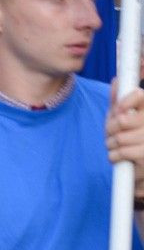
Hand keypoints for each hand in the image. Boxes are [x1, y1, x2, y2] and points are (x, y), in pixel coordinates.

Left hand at [107, 84, 143, 201]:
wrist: (140, 168)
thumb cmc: (131, 138)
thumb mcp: (123, 117)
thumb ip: (118, 101)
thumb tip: (116, 80)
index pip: (139, 95)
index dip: (124, 102)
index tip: (117, 110)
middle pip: (122, 120)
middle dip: (110, 128)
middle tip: (111, 134)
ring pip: (119, 138)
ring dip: (111, 144)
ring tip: (117, 146)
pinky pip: (121, 153)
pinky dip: (114, 156)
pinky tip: (119, 157)